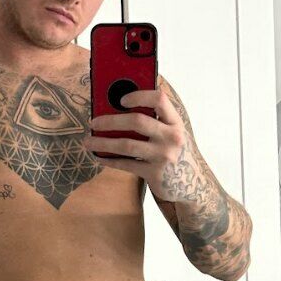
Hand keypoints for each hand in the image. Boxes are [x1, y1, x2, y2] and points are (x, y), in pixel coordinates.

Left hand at [83, 86, 191, 200]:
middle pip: (137, 121)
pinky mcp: (154, 174)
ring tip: (88, 141)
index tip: (120, 99)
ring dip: (103, 142)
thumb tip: (119, 105)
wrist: (192, 184)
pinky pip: (126, 164)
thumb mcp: (172, 132)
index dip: (138, 96)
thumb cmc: (175, 152)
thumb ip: (155, 119)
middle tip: (94, 122)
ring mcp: (163, 156)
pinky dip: (110, 160)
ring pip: (126, 145)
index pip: (159, 99)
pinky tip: (99, 157)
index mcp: (176, 122)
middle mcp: (172, 137)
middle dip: (111, 121)